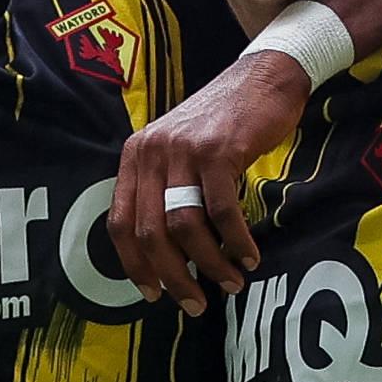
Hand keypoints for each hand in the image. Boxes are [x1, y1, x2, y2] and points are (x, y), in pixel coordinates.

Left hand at [108, 50, 308, 314]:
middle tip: (195, 304)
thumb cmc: (224, 123)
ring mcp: (184, 150)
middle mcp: (152, 152)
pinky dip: (236, 241)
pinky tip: (249, 257)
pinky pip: (221, 211)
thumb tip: (166, 255)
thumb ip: (164, 190)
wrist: (263, 78)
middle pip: (150, 232)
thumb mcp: (179, 150)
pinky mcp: (218, 151)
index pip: (119, 222)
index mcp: (135, 156)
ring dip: (209, 264)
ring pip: (185, 226)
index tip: (153, 293)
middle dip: (173, 277)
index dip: (134, 265)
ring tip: (230, 283)